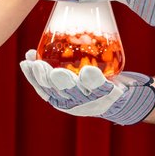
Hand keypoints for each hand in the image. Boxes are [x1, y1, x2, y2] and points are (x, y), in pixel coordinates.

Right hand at [20, 50, 154, 124]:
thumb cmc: (97, 86)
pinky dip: (95, 81)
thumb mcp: (75, 79)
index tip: (26, 61)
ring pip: (77, 92)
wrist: (129, 100)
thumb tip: (34, 51)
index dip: (32, 77)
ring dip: (66, 83)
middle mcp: (77, 104)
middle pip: (57, 93)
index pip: (43, 90)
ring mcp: (94, 102)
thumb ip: (58, 67)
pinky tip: (89, 71)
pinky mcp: (112, 97)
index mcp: (64, 101)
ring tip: (58, 72)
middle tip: (38, 64)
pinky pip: (102, 88)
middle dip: (45, 79)